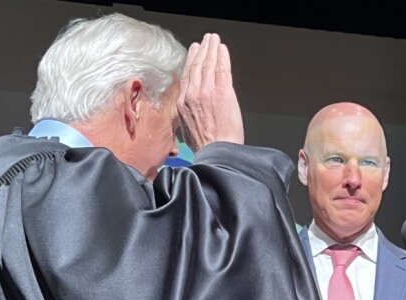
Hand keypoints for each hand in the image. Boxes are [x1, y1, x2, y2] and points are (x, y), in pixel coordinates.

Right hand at [177, 33, 244, 150]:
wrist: (217, 153)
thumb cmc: (206, 148)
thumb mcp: (186, 131)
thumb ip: (186, 117)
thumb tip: (187, 114)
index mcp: (182, 104)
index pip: (187, 76)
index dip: (191, 61)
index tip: (194, 52)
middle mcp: (192, 95)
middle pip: (196, 66)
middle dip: (202, 50)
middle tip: (205, 40)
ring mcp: (206, 92)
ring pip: (208, 64)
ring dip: (212, 49)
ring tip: (214, 40)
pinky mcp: (222, 92)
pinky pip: (221, 69)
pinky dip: (222, 57)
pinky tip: (223, 49)